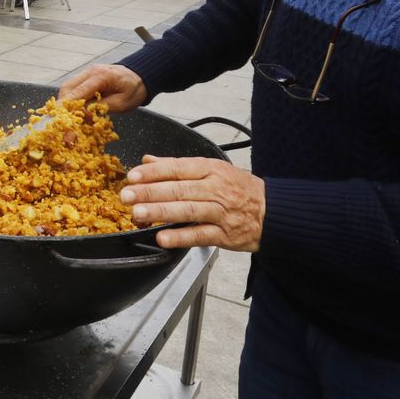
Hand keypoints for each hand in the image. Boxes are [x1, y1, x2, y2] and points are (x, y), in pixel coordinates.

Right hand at [58, 64, 146, 112]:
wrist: (140, 76)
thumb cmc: (133, 90)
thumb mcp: (121, 103)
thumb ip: (101, 107)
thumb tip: (84, 113)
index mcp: (101, 76)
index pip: (78, 92)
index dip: (66, 105)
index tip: (58, 116)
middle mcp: (90, 71)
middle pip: (67, 87)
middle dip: (63, 104)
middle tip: (66, 119)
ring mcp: (87, 72)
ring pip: (67, 87)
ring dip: (66, 101)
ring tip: (72, 115)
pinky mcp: (86, 76)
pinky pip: (73, 87)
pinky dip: (72, 98)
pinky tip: (77, 108)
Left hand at [121, 156, 265, 252]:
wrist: (274, 211)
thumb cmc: (240, 189)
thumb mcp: (213, 170)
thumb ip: (178, 166)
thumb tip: (148, 160)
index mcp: (211, 170)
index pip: (178, 168)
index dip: (154, 172)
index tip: (132, 176)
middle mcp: (216, 189)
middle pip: (179, 189)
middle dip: (150, 192)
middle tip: (126, 195)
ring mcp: (221, 213)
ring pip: (188, 211)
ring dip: (160, 212)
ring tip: (138, 214)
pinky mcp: (225, 235)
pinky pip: (200, 235)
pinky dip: (180, 237)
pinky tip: (162, 237)